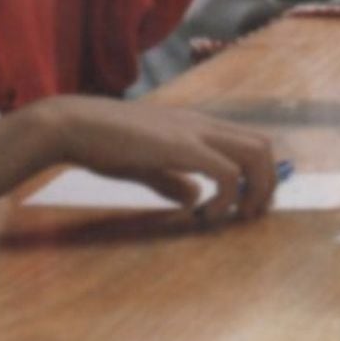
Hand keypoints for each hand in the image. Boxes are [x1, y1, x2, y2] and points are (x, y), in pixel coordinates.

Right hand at [0, 95, 280, 219]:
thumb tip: (194, 197)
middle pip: (263, 145)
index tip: (249, 203)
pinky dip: (227, 197)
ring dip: (256, 189)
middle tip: (250, 215)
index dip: (259, 173)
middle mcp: (202, 124)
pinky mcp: (182, 147)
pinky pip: (227, 172)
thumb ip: (173, 179)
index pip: (250, 141)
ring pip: (255, 153)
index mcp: (196, 126)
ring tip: (236, 215)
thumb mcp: (146, 164)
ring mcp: (194, 132)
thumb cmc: (103, 143)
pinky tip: (205, 214)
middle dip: (267, 183)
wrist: (72, 125)